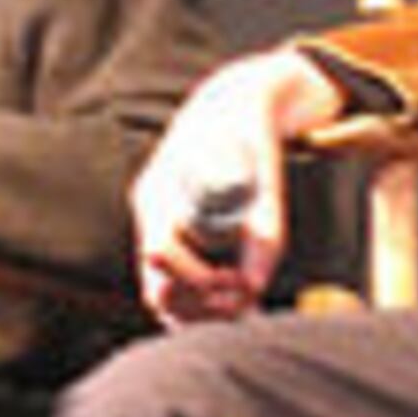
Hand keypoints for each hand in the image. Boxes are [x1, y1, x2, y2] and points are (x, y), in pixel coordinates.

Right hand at [133, 48, 347, 325]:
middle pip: (156, 284)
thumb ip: (264, 233)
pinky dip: (200, 302)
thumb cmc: (251, 133)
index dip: (198, 279)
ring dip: (199, 311)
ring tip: (242, 310)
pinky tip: (234, 308)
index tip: (237, 284)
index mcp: (160, 188)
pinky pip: (176, 282)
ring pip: (164, 291)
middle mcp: (152, 210)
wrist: (236, 106)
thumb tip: (255, 288)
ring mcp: (158, 223)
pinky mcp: (173, 233)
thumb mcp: (265, 178)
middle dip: (198, 305)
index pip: (160, 252)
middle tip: (243, 304)